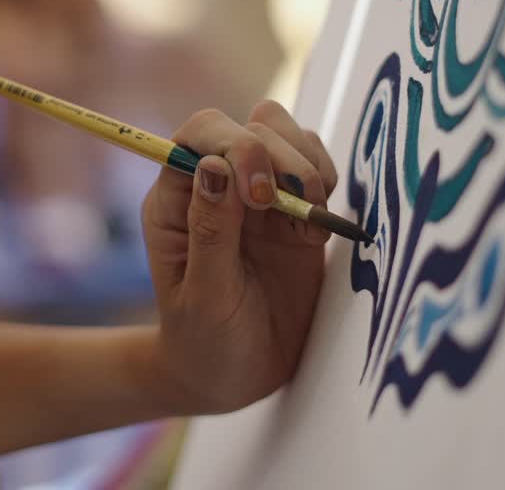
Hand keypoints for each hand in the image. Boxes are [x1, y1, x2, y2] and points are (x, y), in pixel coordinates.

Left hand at [140, 101, 336, 413]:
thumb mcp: (204, 296)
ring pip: (288, 138)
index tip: (259, 193)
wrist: (234, 376)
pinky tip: (318, 228)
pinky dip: (326, 185)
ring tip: (308, 218)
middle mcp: (218, 187)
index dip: (234, 144)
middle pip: (252, 127)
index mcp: (177, 199)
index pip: (201, 134)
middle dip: (277, 156)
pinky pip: (315, 170)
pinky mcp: (295, 213)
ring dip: (306, 165)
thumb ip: (211, 231)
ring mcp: (260, 197)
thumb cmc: (204, 341)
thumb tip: (214, 166)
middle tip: (286, 207)